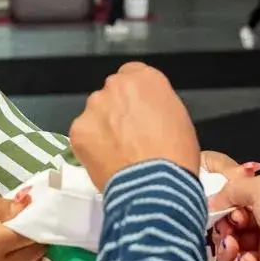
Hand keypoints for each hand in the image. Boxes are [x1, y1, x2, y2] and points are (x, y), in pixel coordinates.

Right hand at [0, 194, 46, 260]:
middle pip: (36, 252)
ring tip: (16, 244)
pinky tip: (10, 258)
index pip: (32, 234)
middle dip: (34, 239)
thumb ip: (4, 206)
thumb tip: (31, 205)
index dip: (35, 223)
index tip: (32, 216)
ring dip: (31, 255)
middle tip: (22, 229)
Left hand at [70, 63, 200, 190]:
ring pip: (95, 113)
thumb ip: (158, 106)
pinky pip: (83, 134)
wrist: (155, 186)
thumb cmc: (174, 157)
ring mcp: (95, 107)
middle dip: (117, 110)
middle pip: (112, 93)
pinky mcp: (79, 129)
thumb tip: (148, 113)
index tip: (136, 111)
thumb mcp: (179, 120)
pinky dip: (91, 146)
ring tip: (117, 152)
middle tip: (128, 135)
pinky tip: (106, 160)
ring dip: (102, 127)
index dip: (135, 96)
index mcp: (146, 80)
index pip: (133, 74)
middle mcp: (117, 86)